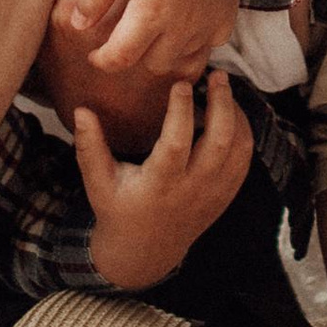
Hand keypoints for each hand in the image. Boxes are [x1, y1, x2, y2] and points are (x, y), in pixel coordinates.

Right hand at [70, 72, 253, 291]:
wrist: (146, 250)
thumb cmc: (118, 209)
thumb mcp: (98, 181)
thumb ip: (90, 145)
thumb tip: (82, 110)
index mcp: (159, 185)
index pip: (176, 144)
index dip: (181, 111)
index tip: (181, 83)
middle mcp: (192, 189)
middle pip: (220, 143)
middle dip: (223, 104)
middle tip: (218, 75)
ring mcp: (213, 193)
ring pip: (238, 149)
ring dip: (237, 115)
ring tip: (223, 88)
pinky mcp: (225, 195)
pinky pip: (245, 160)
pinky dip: (243, 132)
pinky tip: (230, 113)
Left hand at [71, 0, 242, 78]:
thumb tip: (78, 25)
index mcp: (150, 14)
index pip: (121, 58)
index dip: (103, 60)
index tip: (95, 55)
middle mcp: (183, 26)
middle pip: (153, 63)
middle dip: (136, 55)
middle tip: (127, 37)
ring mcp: (209, 22)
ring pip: (183, 60)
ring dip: (166, 51)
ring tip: (156, 32)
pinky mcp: (227, 14)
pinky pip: (211, 45)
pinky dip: (196, 42)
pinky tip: (186, 22)